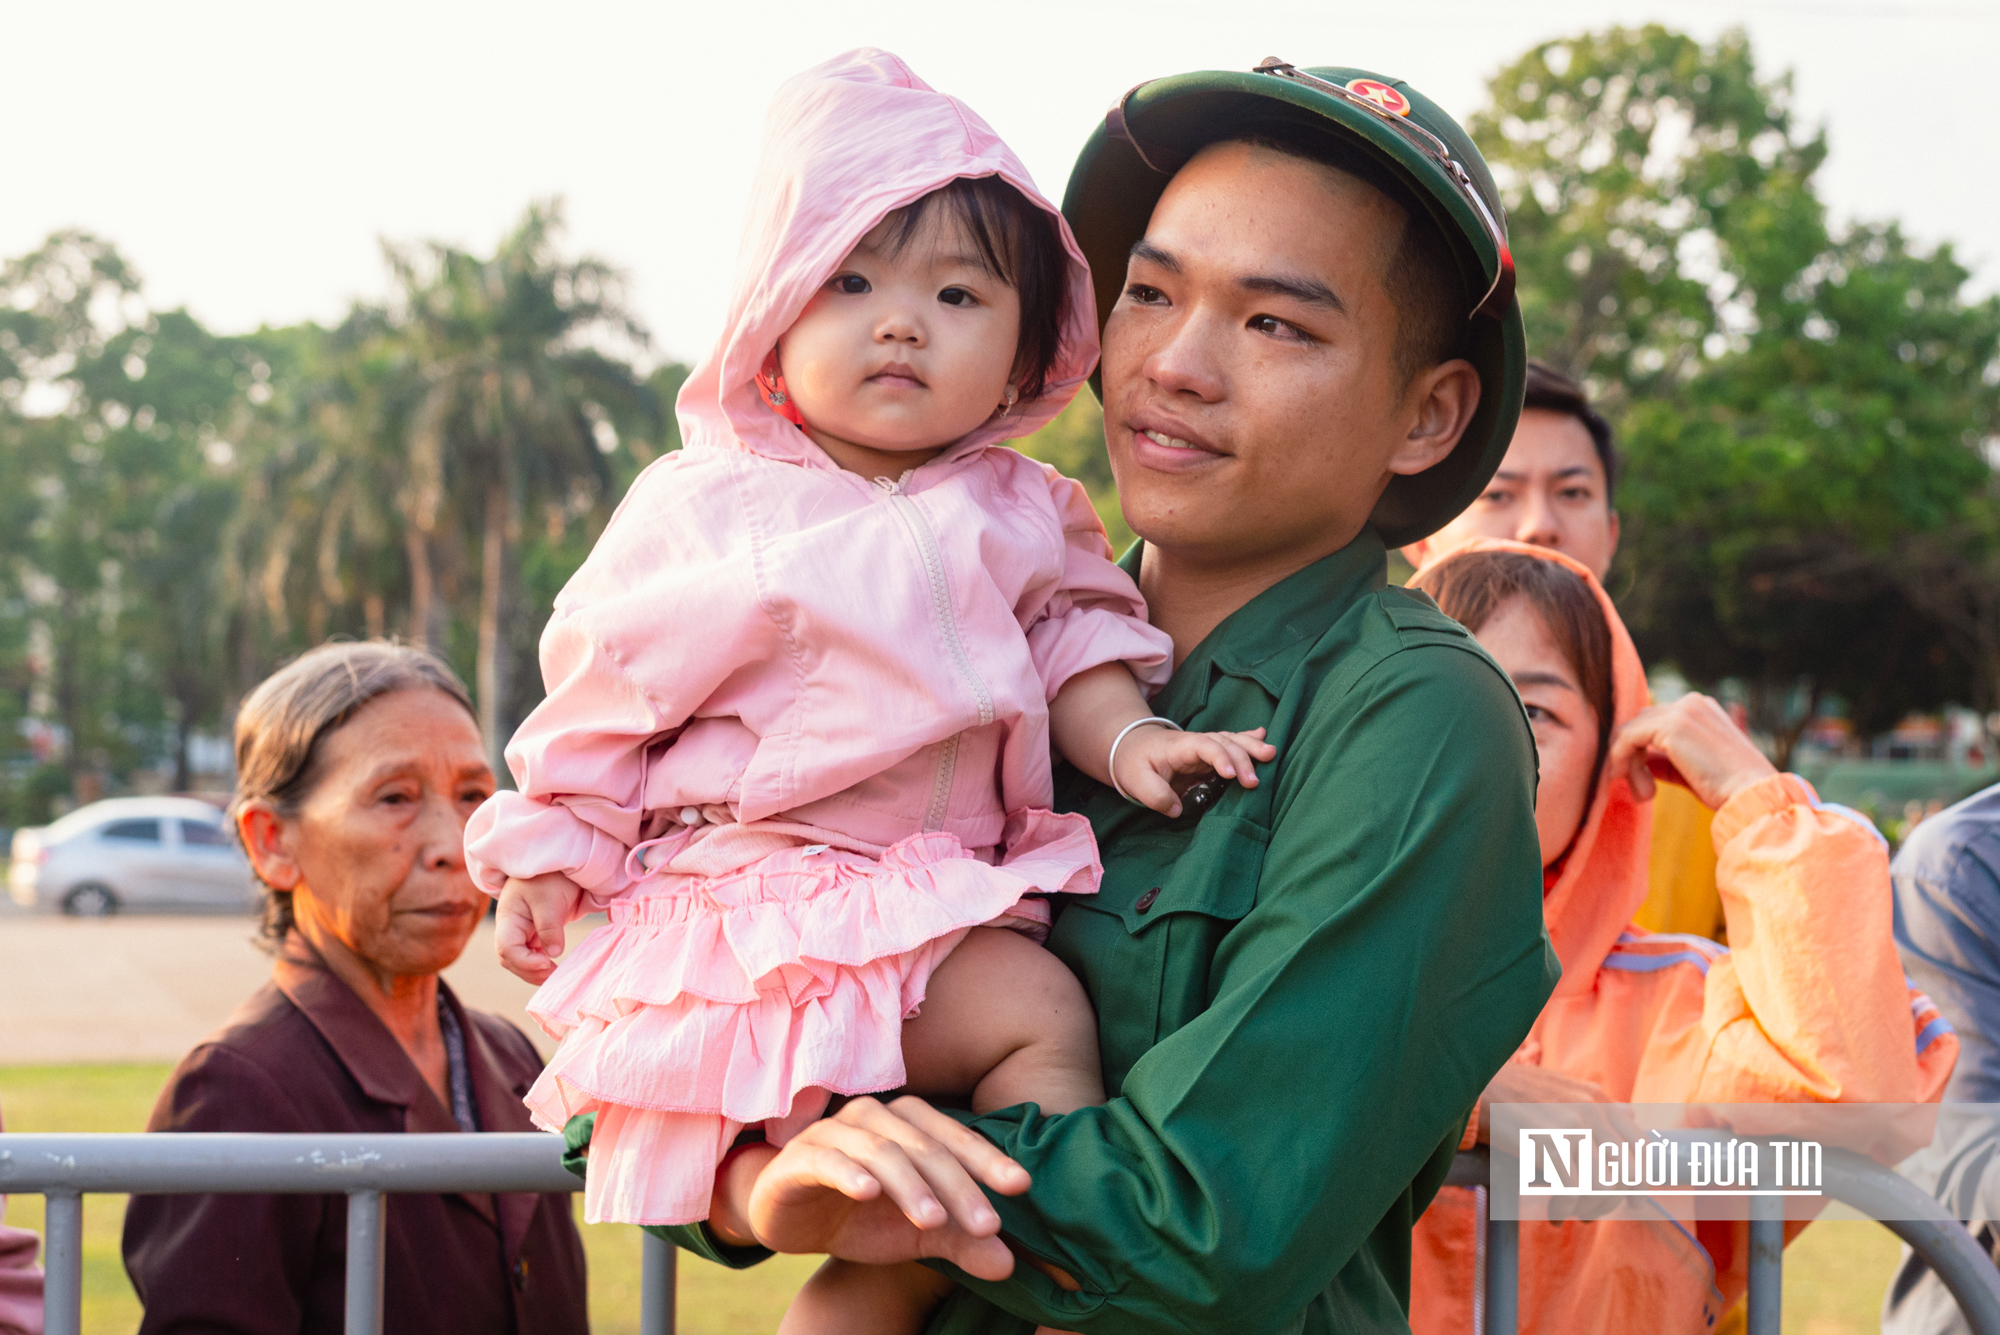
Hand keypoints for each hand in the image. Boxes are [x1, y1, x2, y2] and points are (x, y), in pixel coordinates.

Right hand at [495, 872, 582, 982]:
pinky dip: (541, 966)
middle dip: (528, 972)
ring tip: (555, 975)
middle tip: (553, 975)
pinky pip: (533, 956)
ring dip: (535, 972)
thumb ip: (550, 927)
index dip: (524, 961)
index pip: (507, 948)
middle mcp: (511, 928)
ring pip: (520, 961)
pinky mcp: (535, 935)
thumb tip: (553, 954)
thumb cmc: (550, 877)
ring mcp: (522, 932)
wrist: (558, 864)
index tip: (546, 962)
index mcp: (508, 918)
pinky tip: (554, 969)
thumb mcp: (550, 900)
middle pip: (510, 959)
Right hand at [727, 1095, 1031, 1280]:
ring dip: (910, 1184)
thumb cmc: (861, 1215)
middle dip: (959, 1186)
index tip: (1020, 1187)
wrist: (790, 1217)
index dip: (988, 1160)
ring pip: (881, 1151)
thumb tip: (1009, 1265)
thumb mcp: (915, 1233)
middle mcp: (875, 1117)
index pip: (956, 1138)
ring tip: (934, 1221)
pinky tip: (869, 1194)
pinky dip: (849, 1172)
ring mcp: (835, 1132)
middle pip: (925, 1146)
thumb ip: (960, 1241)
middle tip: (987, 1225)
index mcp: (909, 1124)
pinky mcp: (800, 1156)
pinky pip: (828, 1158)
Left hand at [1112, 725, 1276, 817]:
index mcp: (1179, 746)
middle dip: (1242, 759)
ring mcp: (1204, 748)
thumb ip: (1155, 795)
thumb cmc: (1134, 764)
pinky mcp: (1209, 756)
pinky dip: (1247, 739)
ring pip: (1232, 741)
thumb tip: (1178, 808)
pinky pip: (1230, 744)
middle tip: (1254, 782)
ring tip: (1271, 754)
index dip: (1219, 757)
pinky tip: (1263, 734)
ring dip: (1251, 747)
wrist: (1132, 748)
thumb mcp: (1136, 781)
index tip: (1231, 775)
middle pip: (1223, 743)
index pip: (1203, 746)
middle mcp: (1196, 743)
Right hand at [1478, 1064, 1633, 1221]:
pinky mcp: (1548, 1143)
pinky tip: (1555, 1213)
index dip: (1638, 1181)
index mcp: (1598, 1098)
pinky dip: (1568, 1208)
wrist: (1471, 1083)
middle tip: (1592, 1213)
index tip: (1629, 1201)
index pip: (1641, 1147)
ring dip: (1589, 1209)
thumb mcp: (1562, 1086)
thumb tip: (1630, 1115)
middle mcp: (1592, 1110)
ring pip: (1604, 1185)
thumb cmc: (1512, 1090)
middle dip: (1612, 1202)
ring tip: (1570, 1216)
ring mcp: (1572, 1126)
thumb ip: (1596, 1104)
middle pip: (1627, 1172)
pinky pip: (1575, 1189)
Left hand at [1606, 693, 1776, 811]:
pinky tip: (1637, 785)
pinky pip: (1625, 738)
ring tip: (1644, 794)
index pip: (1655, 722)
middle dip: (1633, 758)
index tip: (1645, 784)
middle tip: (1643, 792)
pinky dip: (1621, 760)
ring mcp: (1681, 711)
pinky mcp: (1670, 726)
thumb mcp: (1693, 770)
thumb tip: (1641, 761)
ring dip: (1629, 764)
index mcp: (1701, 708)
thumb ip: (1667, 760)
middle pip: (1640, 723)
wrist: (1753, 795)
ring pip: (1630, 731)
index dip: (1642, 752)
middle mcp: (1691, 703)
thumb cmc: (1730, 789)